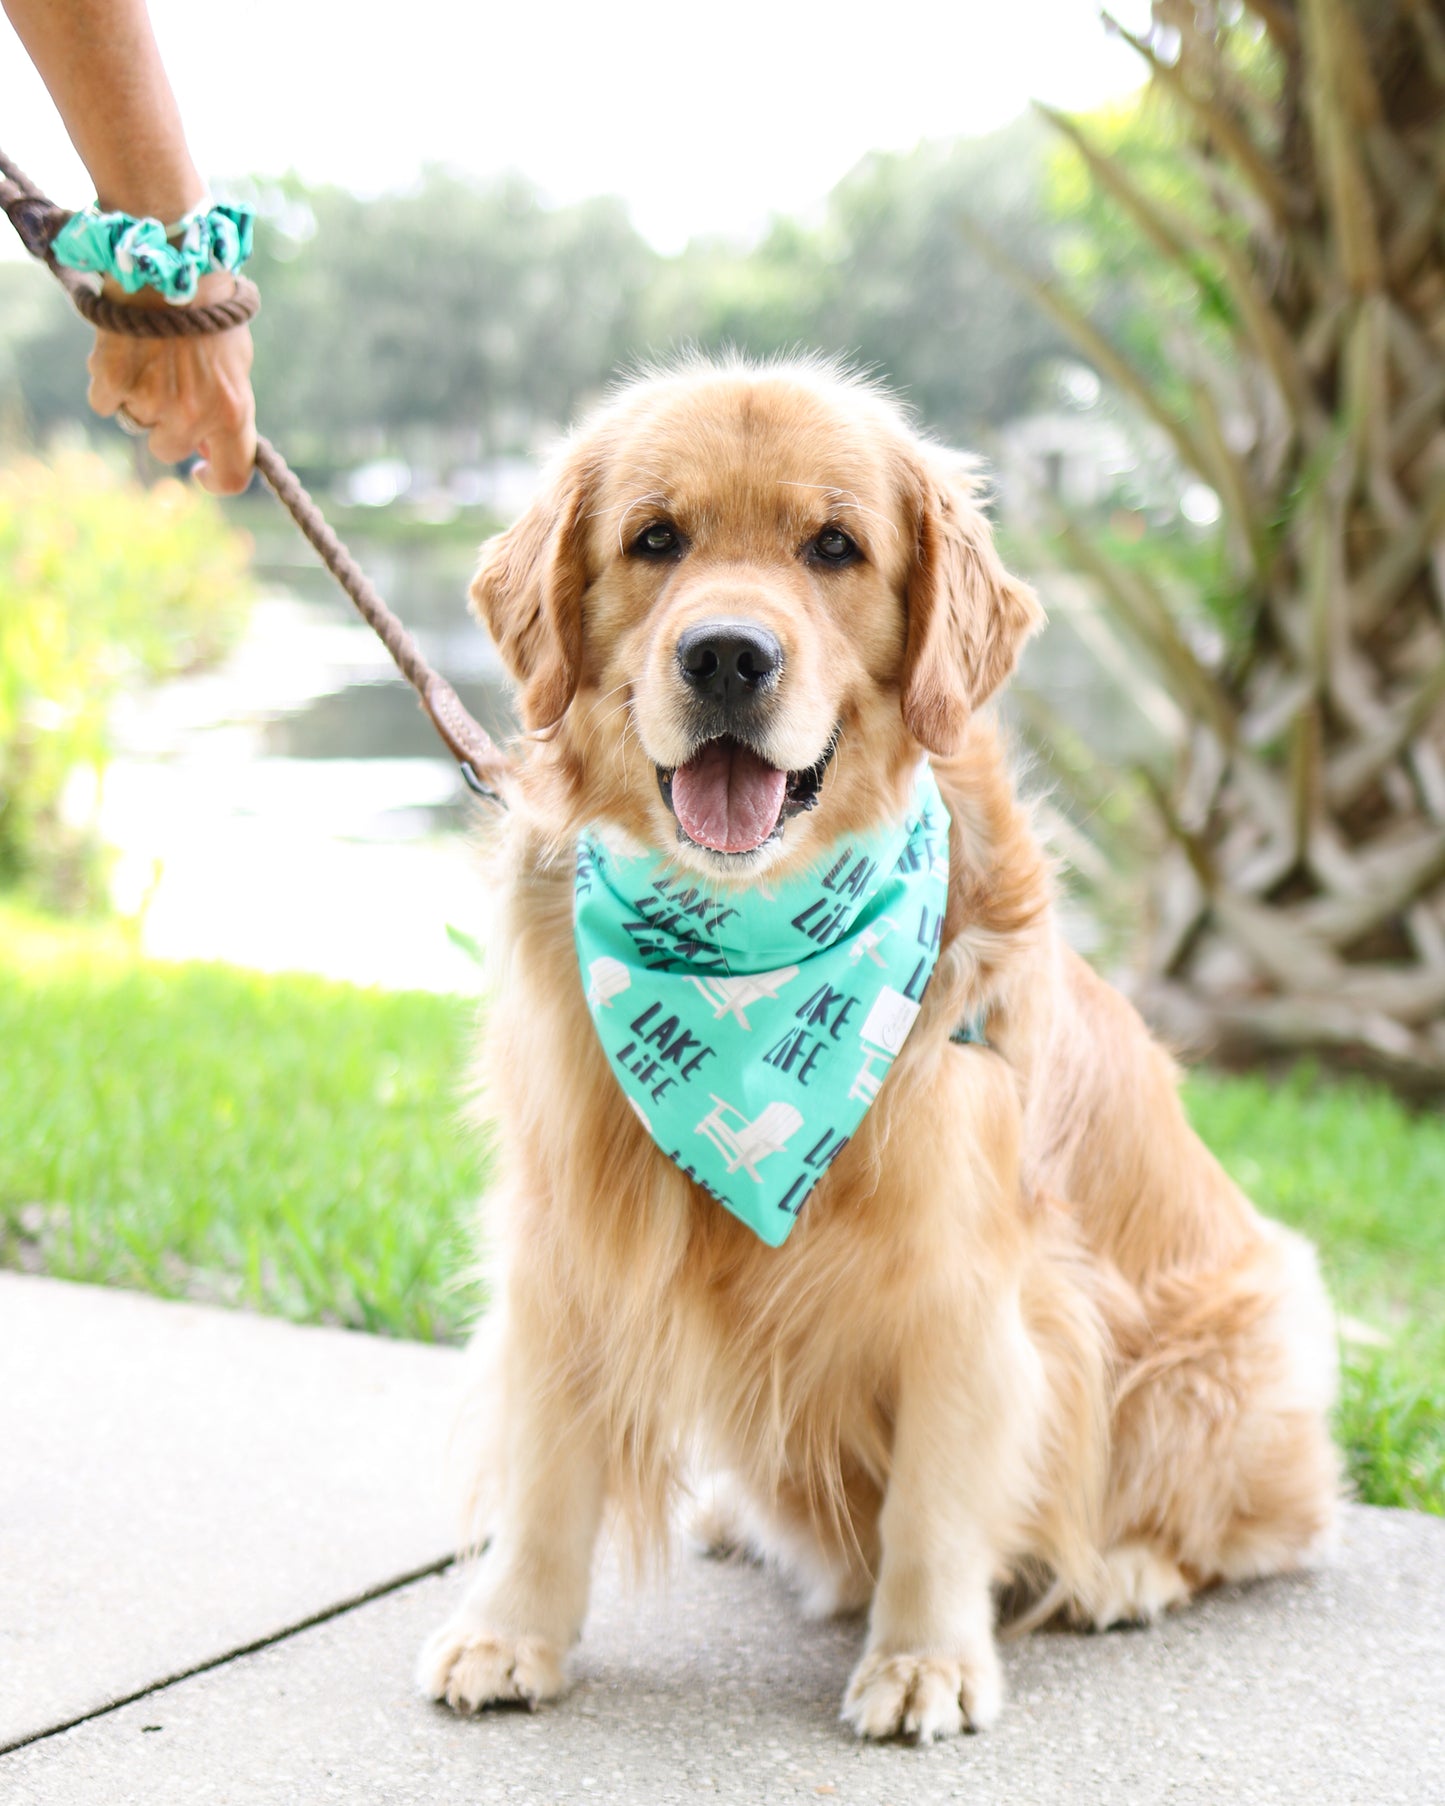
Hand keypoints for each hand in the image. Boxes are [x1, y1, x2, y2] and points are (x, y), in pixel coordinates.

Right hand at [86, 269, 256, 494]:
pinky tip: (121, 350)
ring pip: (135, 424)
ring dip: (136, 400)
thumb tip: (210, 448)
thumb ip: (228, 409)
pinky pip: (104, 401)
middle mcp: (193, 414)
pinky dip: (108, 381)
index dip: (214, 480)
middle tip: (165, 387)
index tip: (199, 470)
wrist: (171, 262)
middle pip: (168, 450)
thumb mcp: (235, 364)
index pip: (231, 477)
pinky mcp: (114, 382)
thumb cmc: (210, 311)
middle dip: (165, 427)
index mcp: (233, 412)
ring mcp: (151, 400)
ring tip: (147, 357)